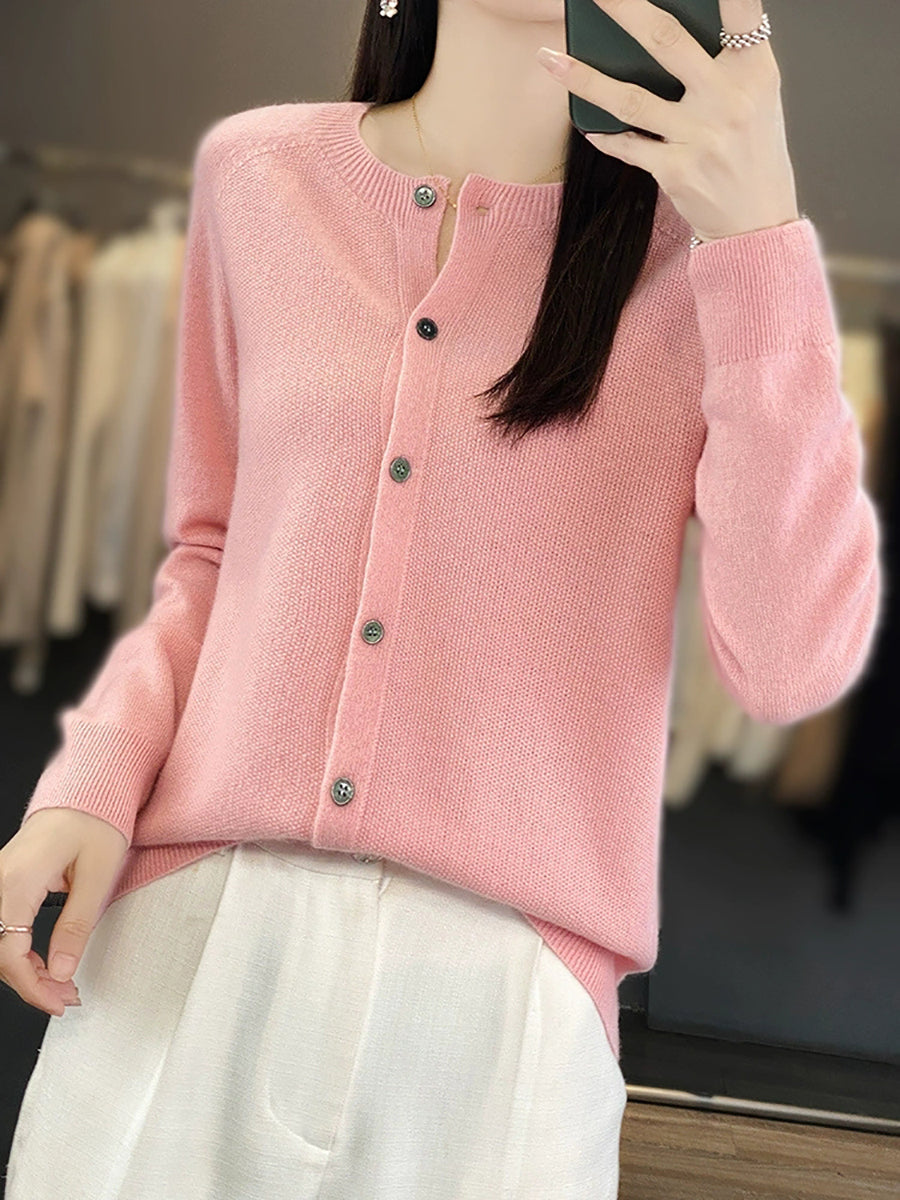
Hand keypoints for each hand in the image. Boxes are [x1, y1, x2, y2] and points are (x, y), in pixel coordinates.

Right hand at [0, 809, 128, 1015]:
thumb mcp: (98, 875)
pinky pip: (3, 927)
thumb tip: (60, 971)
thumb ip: (76, 925)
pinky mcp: (5, 883)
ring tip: (59, 986)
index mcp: (18, 881)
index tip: (58, 1001)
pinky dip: (20, 952)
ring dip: (24, 971)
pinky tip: (44, 964)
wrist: (87, 791)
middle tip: (64, 997)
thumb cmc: (95, 820)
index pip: (9, 953)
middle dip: (30, 984)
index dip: (33, 986)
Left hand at [536, 0, 800, 242]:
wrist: (757, 220)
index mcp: (754, 71)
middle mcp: (728, 100)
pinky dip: (603, 134)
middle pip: (667, 41)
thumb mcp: (758, 97)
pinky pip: (627, 145)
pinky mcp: (676, 171)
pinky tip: (584, 125)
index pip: (742, 13)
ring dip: (584, 78)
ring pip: (630, 98)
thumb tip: (666, 28)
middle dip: (623, 9)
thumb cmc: (752, 151)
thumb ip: (726, 60)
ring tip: (549, 59)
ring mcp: (700, 137)